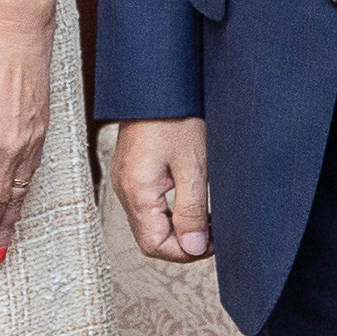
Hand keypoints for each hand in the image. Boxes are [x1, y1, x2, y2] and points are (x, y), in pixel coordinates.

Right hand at [111, 117, 212, 263]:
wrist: (157, 83)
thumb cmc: (175, 116)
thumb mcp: (193, 166)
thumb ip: (191, 212)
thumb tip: (193, 248)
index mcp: (137, 191)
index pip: (155, 246)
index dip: (185, 252)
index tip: (211, 242)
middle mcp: (125, 189)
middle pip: (150, 238)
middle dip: (182, 242)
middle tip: (211, 232)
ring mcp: (125, 180)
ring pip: (149, 223)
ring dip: (176, 227)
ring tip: (204, 216)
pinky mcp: (130, 171)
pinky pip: (146, 205)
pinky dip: (168, 212)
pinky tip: (188, 199)